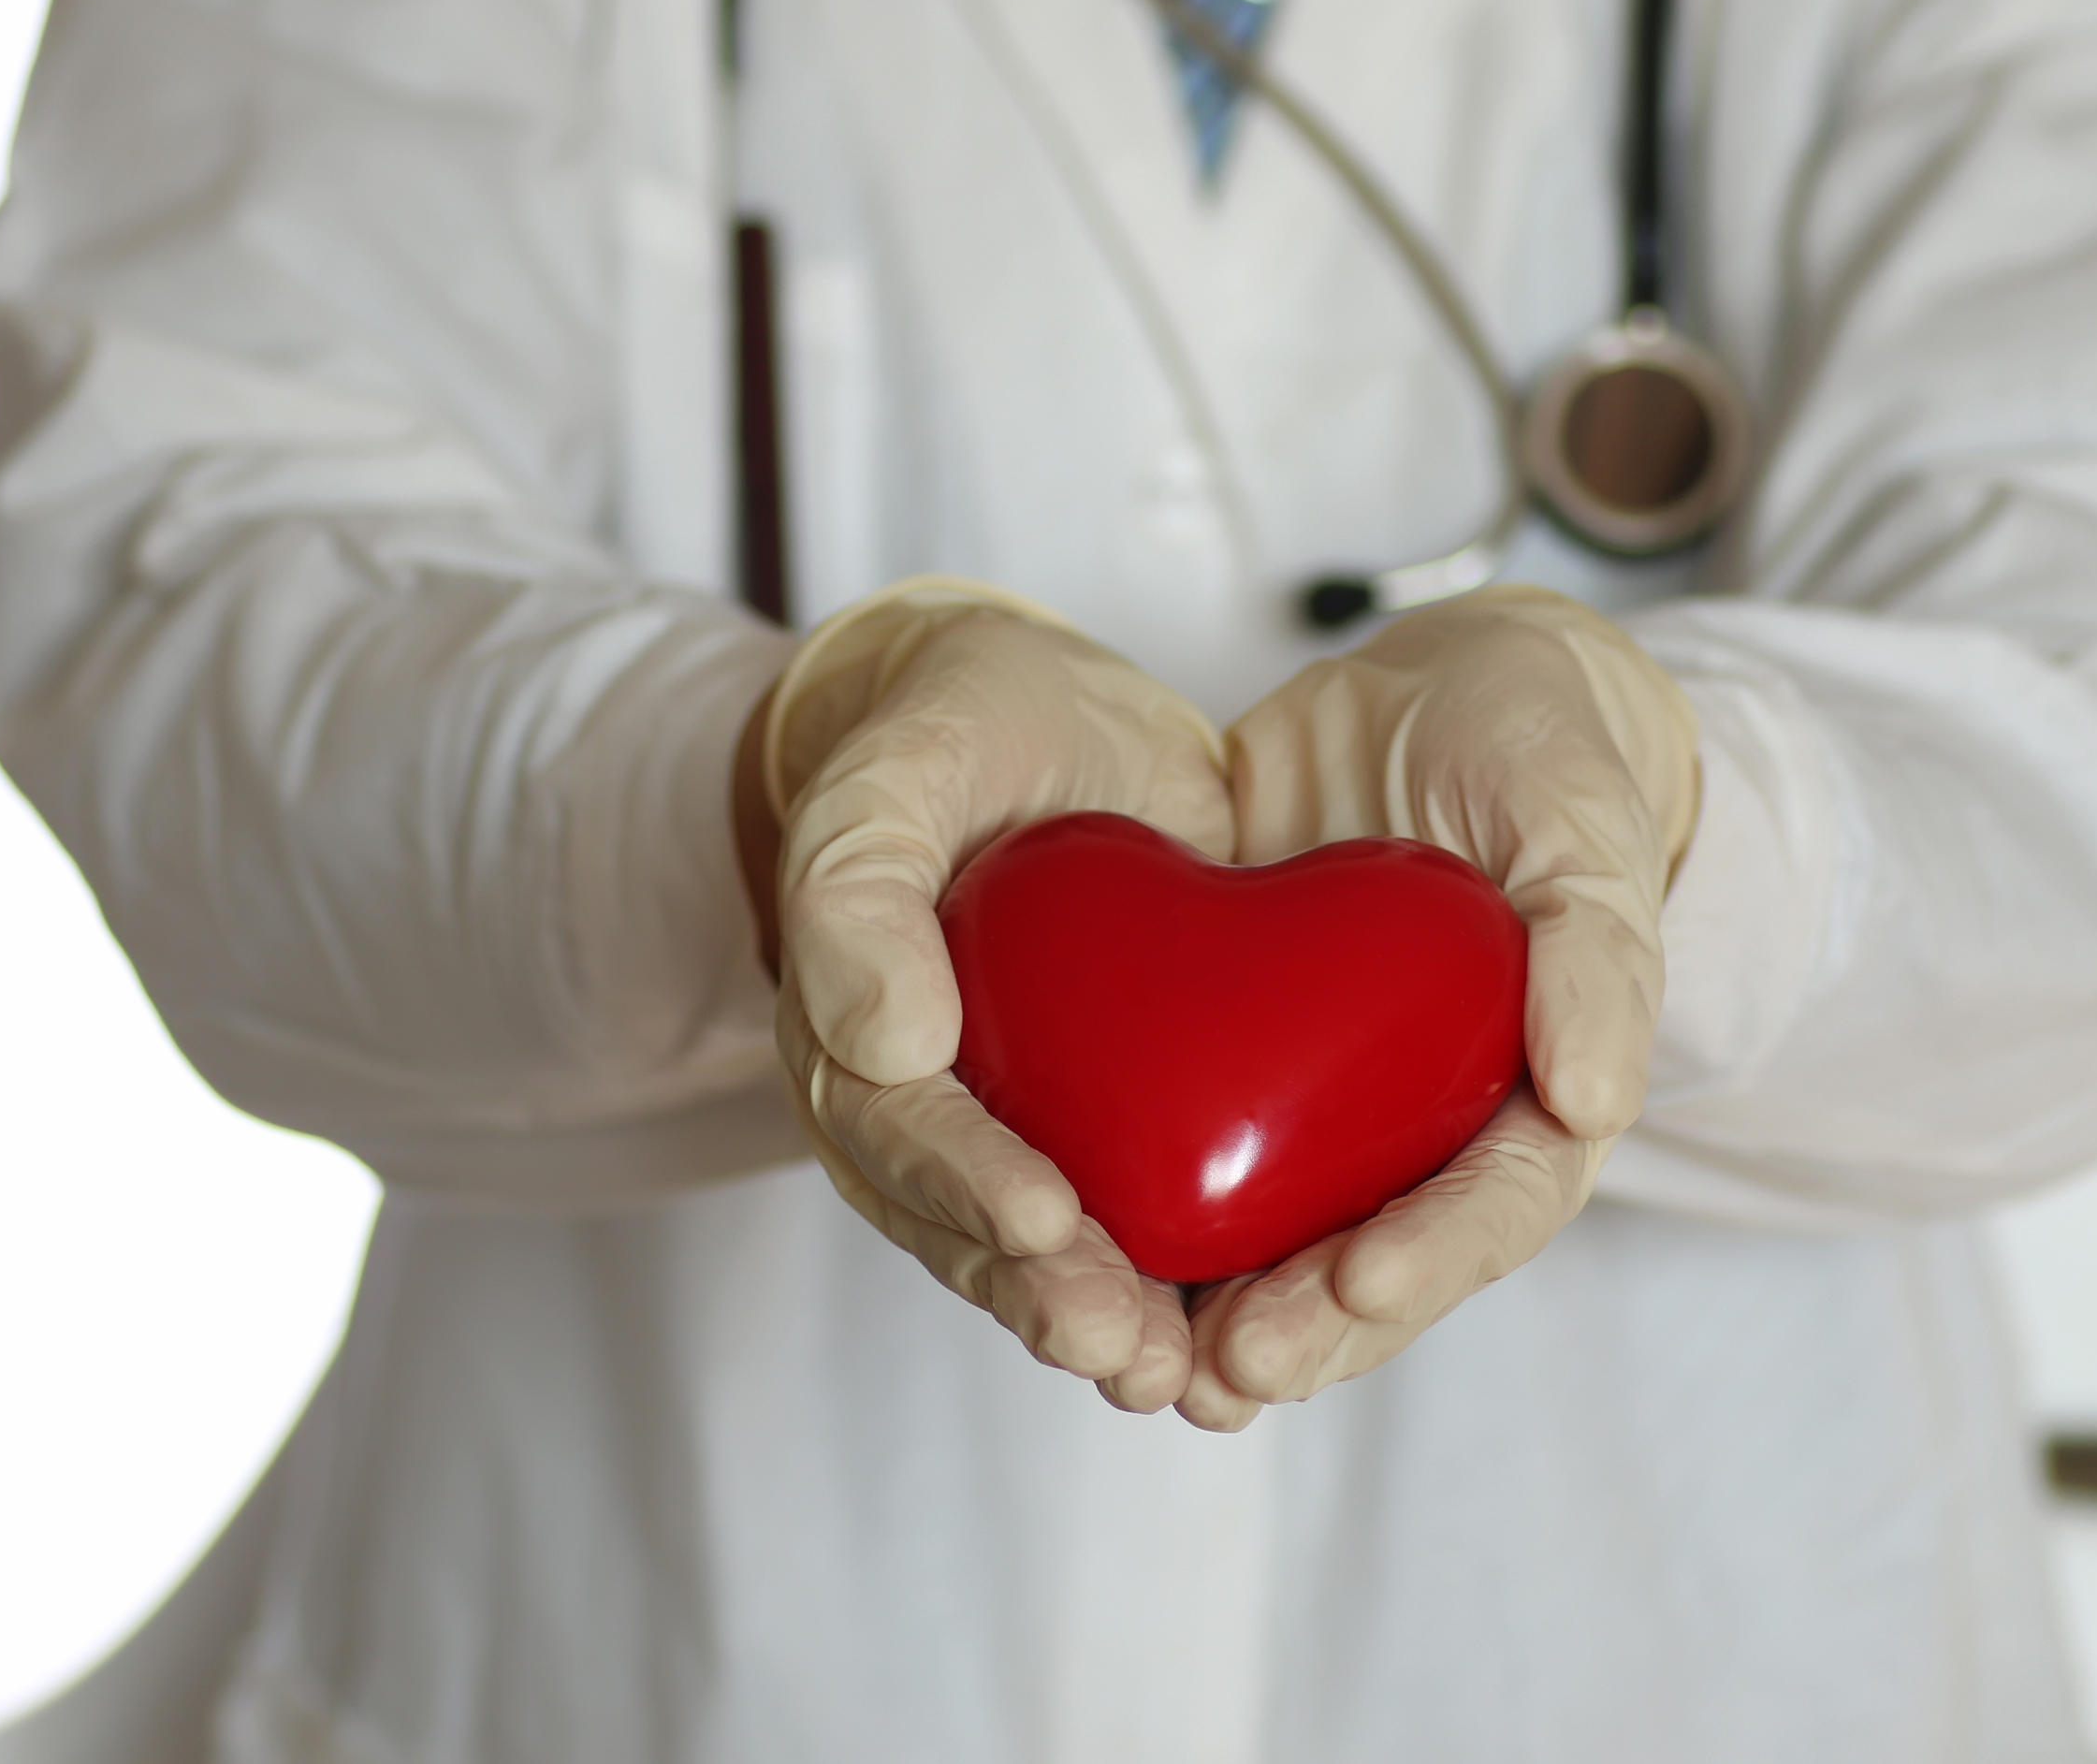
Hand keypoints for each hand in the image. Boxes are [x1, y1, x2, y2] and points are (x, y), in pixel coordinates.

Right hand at [737, 578, 1233, 1412]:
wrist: (1047, 720)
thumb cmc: (956, 731)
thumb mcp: (895, 768)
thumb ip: (860, 887)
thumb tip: (886, 1041)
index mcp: (851, 1026)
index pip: (898, 1125)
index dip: (965, 1182)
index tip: (1044, 1219)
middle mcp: (926, 1102)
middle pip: (966, 1224)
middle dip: (1046, 1294)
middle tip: (1123, 1344)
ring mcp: (1016, 1125)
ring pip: (1043, 1252)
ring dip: (1106, 1319)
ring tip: (1178, 1377)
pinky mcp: (1111, 1123)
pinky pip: (1134, 1215)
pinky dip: (1184, 1281)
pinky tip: (1245, 1332)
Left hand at [1178, 586, 1697, 1428]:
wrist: (1433, 686)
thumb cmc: (1534, 750)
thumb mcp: (1577, 821)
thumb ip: (1595, 951)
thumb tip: (1595, 1100)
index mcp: (1535, 1095)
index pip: (1496, 1207)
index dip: (1431, 1257)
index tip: (1354, 1278)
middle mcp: (1431, 1129)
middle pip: (1376, 1266)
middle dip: (1304, 1329)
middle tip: (1223, 1370)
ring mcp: (1332, 1107)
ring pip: (1278, 1243)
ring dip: (1215, 1318)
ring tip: (1145, 1367)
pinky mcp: (1238, 1062)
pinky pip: (1190, 1159)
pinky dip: (1139, 1221)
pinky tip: (1069, 1262)